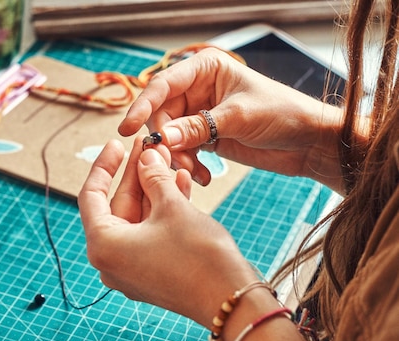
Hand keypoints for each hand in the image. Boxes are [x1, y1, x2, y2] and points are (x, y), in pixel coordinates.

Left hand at [78, 138, 257, 326]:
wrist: (231, 300)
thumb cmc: (198, 257)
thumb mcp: (172, 207)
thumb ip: (154, 177)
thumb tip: (147, 156)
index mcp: (103, 245)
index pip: (91, 196)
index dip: (104, 165)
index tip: (116, 144)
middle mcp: (111, 261)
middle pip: (117, 206)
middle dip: (136, 174)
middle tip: (150, 146)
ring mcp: (131, 269)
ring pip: (137, 218)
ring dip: (153, 189)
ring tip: (169, 160)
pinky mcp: (151, 273)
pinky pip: (150, 234)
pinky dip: (161, 211)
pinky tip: (180, 184)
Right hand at [118, 47, 343, 190]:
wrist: (309, 142)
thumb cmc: (283, 114)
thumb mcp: (239, 117)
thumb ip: (198, 127)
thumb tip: (162, 138)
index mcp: (205, 69)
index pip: (163, 85)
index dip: (143, 106)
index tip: (128, 128)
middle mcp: (198, 89)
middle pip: (160, 114)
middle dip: (164, 140)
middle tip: (171, 161)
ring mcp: (199, 114)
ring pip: (169, 136)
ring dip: (177, 158)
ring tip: (194, 173)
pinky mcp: (205, 137)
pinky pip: (182, 152)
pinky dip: (188, 166)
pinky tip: (204, 177)